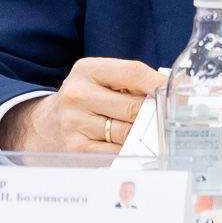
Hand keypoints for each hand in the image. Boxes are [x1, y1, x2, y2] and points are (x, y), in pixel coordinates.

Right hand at [0, 59, 158, 153]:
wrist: (46, 126)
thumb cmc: (85, 101)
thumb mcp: (99, 81)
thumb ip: (130, 84)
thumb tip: (170, 94)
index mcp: (87, 70)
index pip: (132, 72)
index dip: (158, 84)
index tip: (176, 93)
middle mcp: (78, 95)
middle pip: (133, 106)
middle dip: (156, 114)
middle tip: (171, 120)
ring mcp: (76, 123)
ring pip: (127, 132)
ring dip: (146, 135)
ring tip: (154, 135)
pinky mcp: (78, 149)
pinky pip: (117, 152)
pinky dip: (131, 151)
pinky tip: (135, 148)